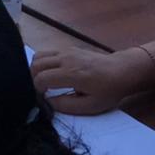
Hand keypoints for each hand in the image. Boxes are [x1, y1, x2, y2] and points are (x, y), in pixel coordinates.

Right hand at [30, 47, 147, 114]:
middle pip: (35, 65)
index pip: (41, 79)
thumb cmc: (108, 91)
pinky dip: (43, 63)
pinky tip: (52, 73)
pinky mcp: (67, 48)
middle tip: (41, 91)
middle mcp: (65, 59)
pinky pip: (47, 53)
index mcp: (72, 74)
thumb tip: (48, 102)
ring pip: (38, 56)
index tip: (43, 99)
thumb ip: (66, 106)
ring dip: (36, 69)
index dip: (37, 91)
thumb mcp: (91, 106)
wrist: (122, 70)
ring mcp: (66, 51)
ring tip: (44, 82)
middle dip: (33, 79)